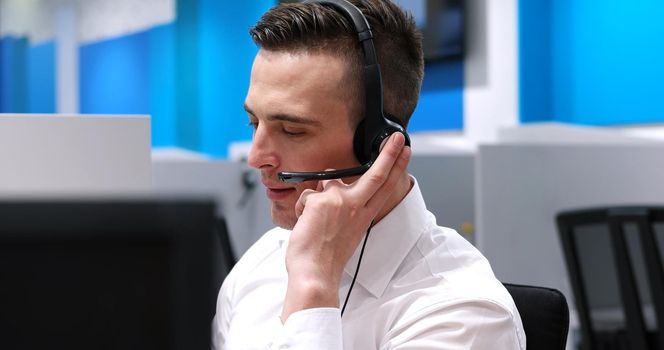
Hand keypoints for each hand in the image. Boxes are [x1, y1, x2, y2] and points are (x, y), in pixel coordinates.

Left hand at [281, 132, 411, 320]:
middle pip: (376, 174)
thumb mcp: (342, 231)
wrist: (314, 272)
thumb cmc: (324, 257)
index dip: (396, 167)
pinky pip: (306, 196)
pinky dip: (300, 209)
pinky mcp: (321, 201)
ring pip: (326, 183)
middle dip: (389, 154)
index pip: (384, 187)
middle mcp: (355, 207)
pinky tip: (304, 224)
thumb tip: (327, 188)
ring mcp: (340, 202)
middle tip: (398, 137)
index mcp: (363, 215)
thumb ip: (342, 207)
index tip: (405, 152)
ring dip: (316, 198)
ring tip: (314, 221)